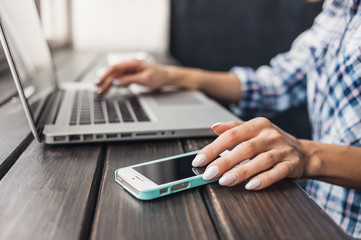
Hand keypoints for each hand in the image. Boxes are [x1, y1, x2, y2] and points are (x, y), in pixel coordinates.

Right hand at [96, 59, 170, 94]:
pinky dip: (114, 84)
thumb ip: (129, 80)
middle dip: (104, 82)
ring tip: (100, 91)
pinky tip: (108, 89)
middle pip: (113, 73)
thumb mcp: (145, 79)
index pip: (115, 69)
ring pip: (116, 77)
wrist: (168, 76)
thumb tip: (116, 82)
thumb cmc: (159, 76)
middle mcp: (130, 65)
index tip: (98, 84)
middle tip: (96, 91)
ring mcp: (130, 70)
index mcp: (132, 63)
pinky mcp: (132, 75)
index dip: (105, 76)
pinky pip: (120, 79)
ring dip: (107, 84)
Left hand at [192, 117, 307, 189]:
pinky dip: (264, 180)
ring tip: (225, 181)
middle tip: (209, 173)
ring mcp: (282, 150)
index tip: (200, 159)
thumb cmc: (271, 141)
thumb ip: (234, 128)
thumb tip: (215, 126)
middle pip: (245, 148)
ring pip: (261, 161)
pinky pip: (277, 173)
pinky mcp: (292, 164)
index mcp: (258, 125)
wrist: (303, 152)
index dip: (214, 148)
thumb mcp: (253, 130)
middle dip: (225, 161)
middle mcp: (270, 135)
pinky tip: (250, 186)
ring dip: (242, 172)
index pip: (232, 134)